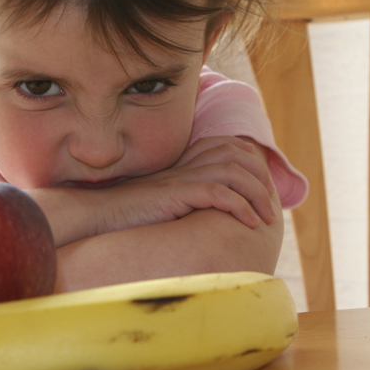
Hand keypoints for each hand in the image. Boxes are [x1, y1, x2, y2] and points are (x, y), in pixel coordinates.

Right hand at [80, 136, 277, 237]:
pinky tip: (248, 222)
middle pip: (236, 155)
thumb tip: (212, 213)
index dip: (252, 163)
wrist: (97, 214)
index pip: (227, 147)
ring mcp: (180, 178)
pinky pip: (217, 194)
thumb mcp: (163, 202)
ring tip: (266, 218)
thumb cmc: (127, 215)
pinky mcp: (175, 193)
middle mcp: (185, 166)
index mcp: (184, 164)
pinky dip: (239, 206)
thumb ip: (186, 200)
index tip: (263, 188)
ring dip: (257, 195)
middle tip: (271, 207)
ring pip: (233, 173)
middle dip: (261, 180)